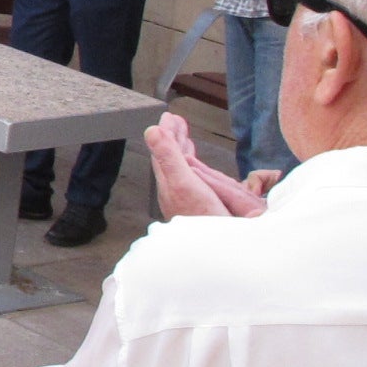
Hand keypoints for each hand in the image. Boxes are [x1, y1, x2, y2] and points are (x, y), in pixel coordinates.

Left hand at [144, 112, 270, 218]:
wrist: (215, 250)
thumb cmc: (201, 218)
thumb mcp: (184, 181)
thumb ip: (168, 156)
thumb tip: (151, 130)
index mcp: (169, 181)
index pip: (162, 151)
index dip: (165, 132)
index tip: (170, 117)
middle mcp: (173, 190)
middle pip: (169, 158)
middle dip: (173, 138)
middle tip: (177, 122)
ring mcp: (184, 200)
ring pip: (179, 169)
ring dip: (182, 151)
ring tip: (185, 139)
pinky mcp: (195, 208)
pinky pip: (190, 180)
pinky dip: (192, 167)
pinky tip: (196, 170)